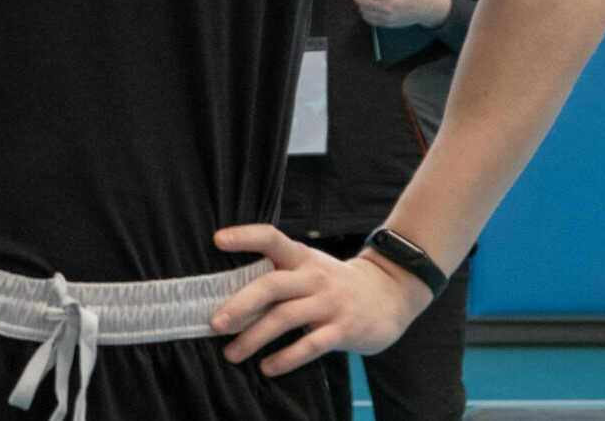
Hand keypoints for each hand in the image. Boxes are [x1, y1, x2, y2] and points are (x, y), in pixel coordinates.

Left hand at [209, 225, 431, 373]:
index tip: (217, 240)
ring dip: (254, 337)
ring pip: (285, 318)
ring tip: (232, 353)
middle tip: (214, 324)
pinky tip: (267, 367)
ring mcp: (329, 303)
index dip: (245, 237)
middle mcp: (314, 277)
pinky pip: (310, 345)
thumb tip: (228, 293)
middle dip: (240, 305)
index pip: (271, 238)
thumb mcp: (309, 267)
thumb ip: (278, 274)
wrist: (389, 294)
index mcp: (301, 256)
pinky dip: (286, 358)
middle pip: (271, 286)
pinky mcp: (343, 329)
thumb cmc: (333, 283)